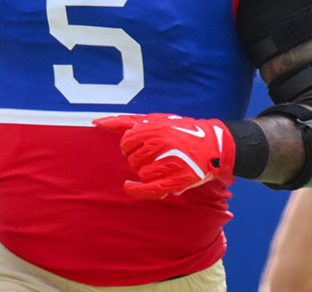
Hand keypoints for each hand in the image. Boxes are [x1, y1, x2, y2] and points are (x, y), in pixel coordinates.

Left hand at [93, 113, 235, 198]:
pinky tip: (129, 186)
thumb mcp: (156, 120)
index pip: (127, 142)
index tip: (141, 146)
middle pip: (132, 159)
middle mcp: (161, 145)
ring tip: (164, 164)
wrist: (213, 147)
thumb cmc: (181, 132)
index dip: (131, 146)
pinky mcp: (176, 181)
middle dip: (140, 158)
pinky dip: (136, 190)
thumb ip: (126, 122)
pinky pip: (148, 189)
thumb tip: (97, 122)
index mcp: (155, 128)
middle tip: (157, 154)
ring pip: (141, 173)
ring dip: (148, 171)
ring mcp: (169, 163)